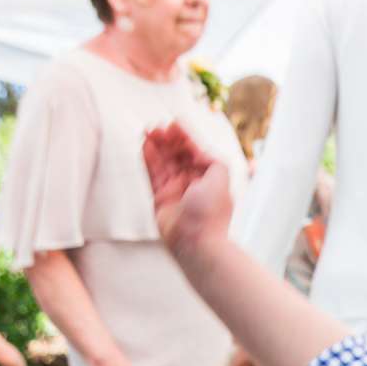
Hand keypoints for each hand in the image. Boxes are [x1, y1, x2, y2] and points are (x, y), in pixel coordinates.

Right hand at [143, 123, 232, 256]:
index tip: (174, 123)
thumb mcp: (221, 176)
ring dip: (156, 146)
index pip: (195, 151)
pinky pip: (153, 173)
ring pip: (163, 162)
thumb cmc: (211, 211)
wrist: (196, 242)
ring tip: (148, 130)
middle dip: (168, 139)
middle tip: (157, 126)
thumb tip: (196, 146)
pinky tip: (145, 145)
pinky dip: (148, 159)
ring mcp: (175, 189)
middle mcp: (192, 182)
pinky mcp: (160, 197)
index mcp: (209, 177)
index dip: (185, 136)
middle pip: (177, 154)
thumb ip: (210, 157)